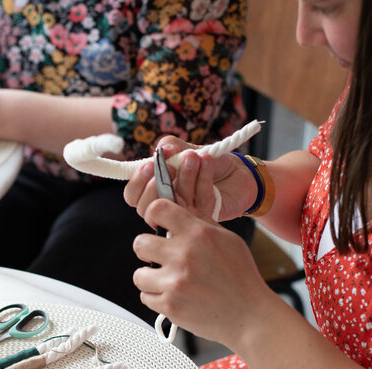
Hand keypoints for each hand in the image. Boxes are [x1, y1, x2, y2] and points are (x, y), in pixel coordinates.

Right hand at [124, 136, 257, 222]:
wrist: (239, 173)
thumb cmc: (209, 163)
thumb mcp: (187, 148)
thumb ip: (170, 146)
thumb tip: (161, 150)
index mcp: (155, 189)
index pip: (133, 195)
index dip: (137, 182)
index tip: (150, 164)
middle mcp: (166, 205)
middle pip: (143, 208)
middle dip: (154, 186)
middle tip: (172, 166)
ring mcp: (183, 215)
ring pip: (171, 206)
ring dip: (183, 178)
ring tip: (195, 158)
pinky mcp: (202, 219)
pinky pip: (198, 205)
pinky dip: (203, 180)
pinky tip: (208, 164)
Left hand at [132, 199, 271, 344]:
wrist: (250, 316)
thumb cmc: (241, 279)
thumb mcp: (229, 240)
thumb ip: (201, 224)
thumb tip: (180, 211)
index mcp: (198, 234)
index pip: (157, 209)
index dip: (152, 216)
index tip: (154, 225)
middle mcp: (184, 255)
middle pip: (140, 244)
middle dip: (147, 251)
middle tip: (159, 259)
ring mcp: (175, 282)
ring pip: (139, 275)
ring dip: (150, 279)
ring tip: (167, 282)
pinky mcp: (170, 306)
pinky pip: (146, 298)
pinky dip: (157, 299)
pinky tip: (174, 297)